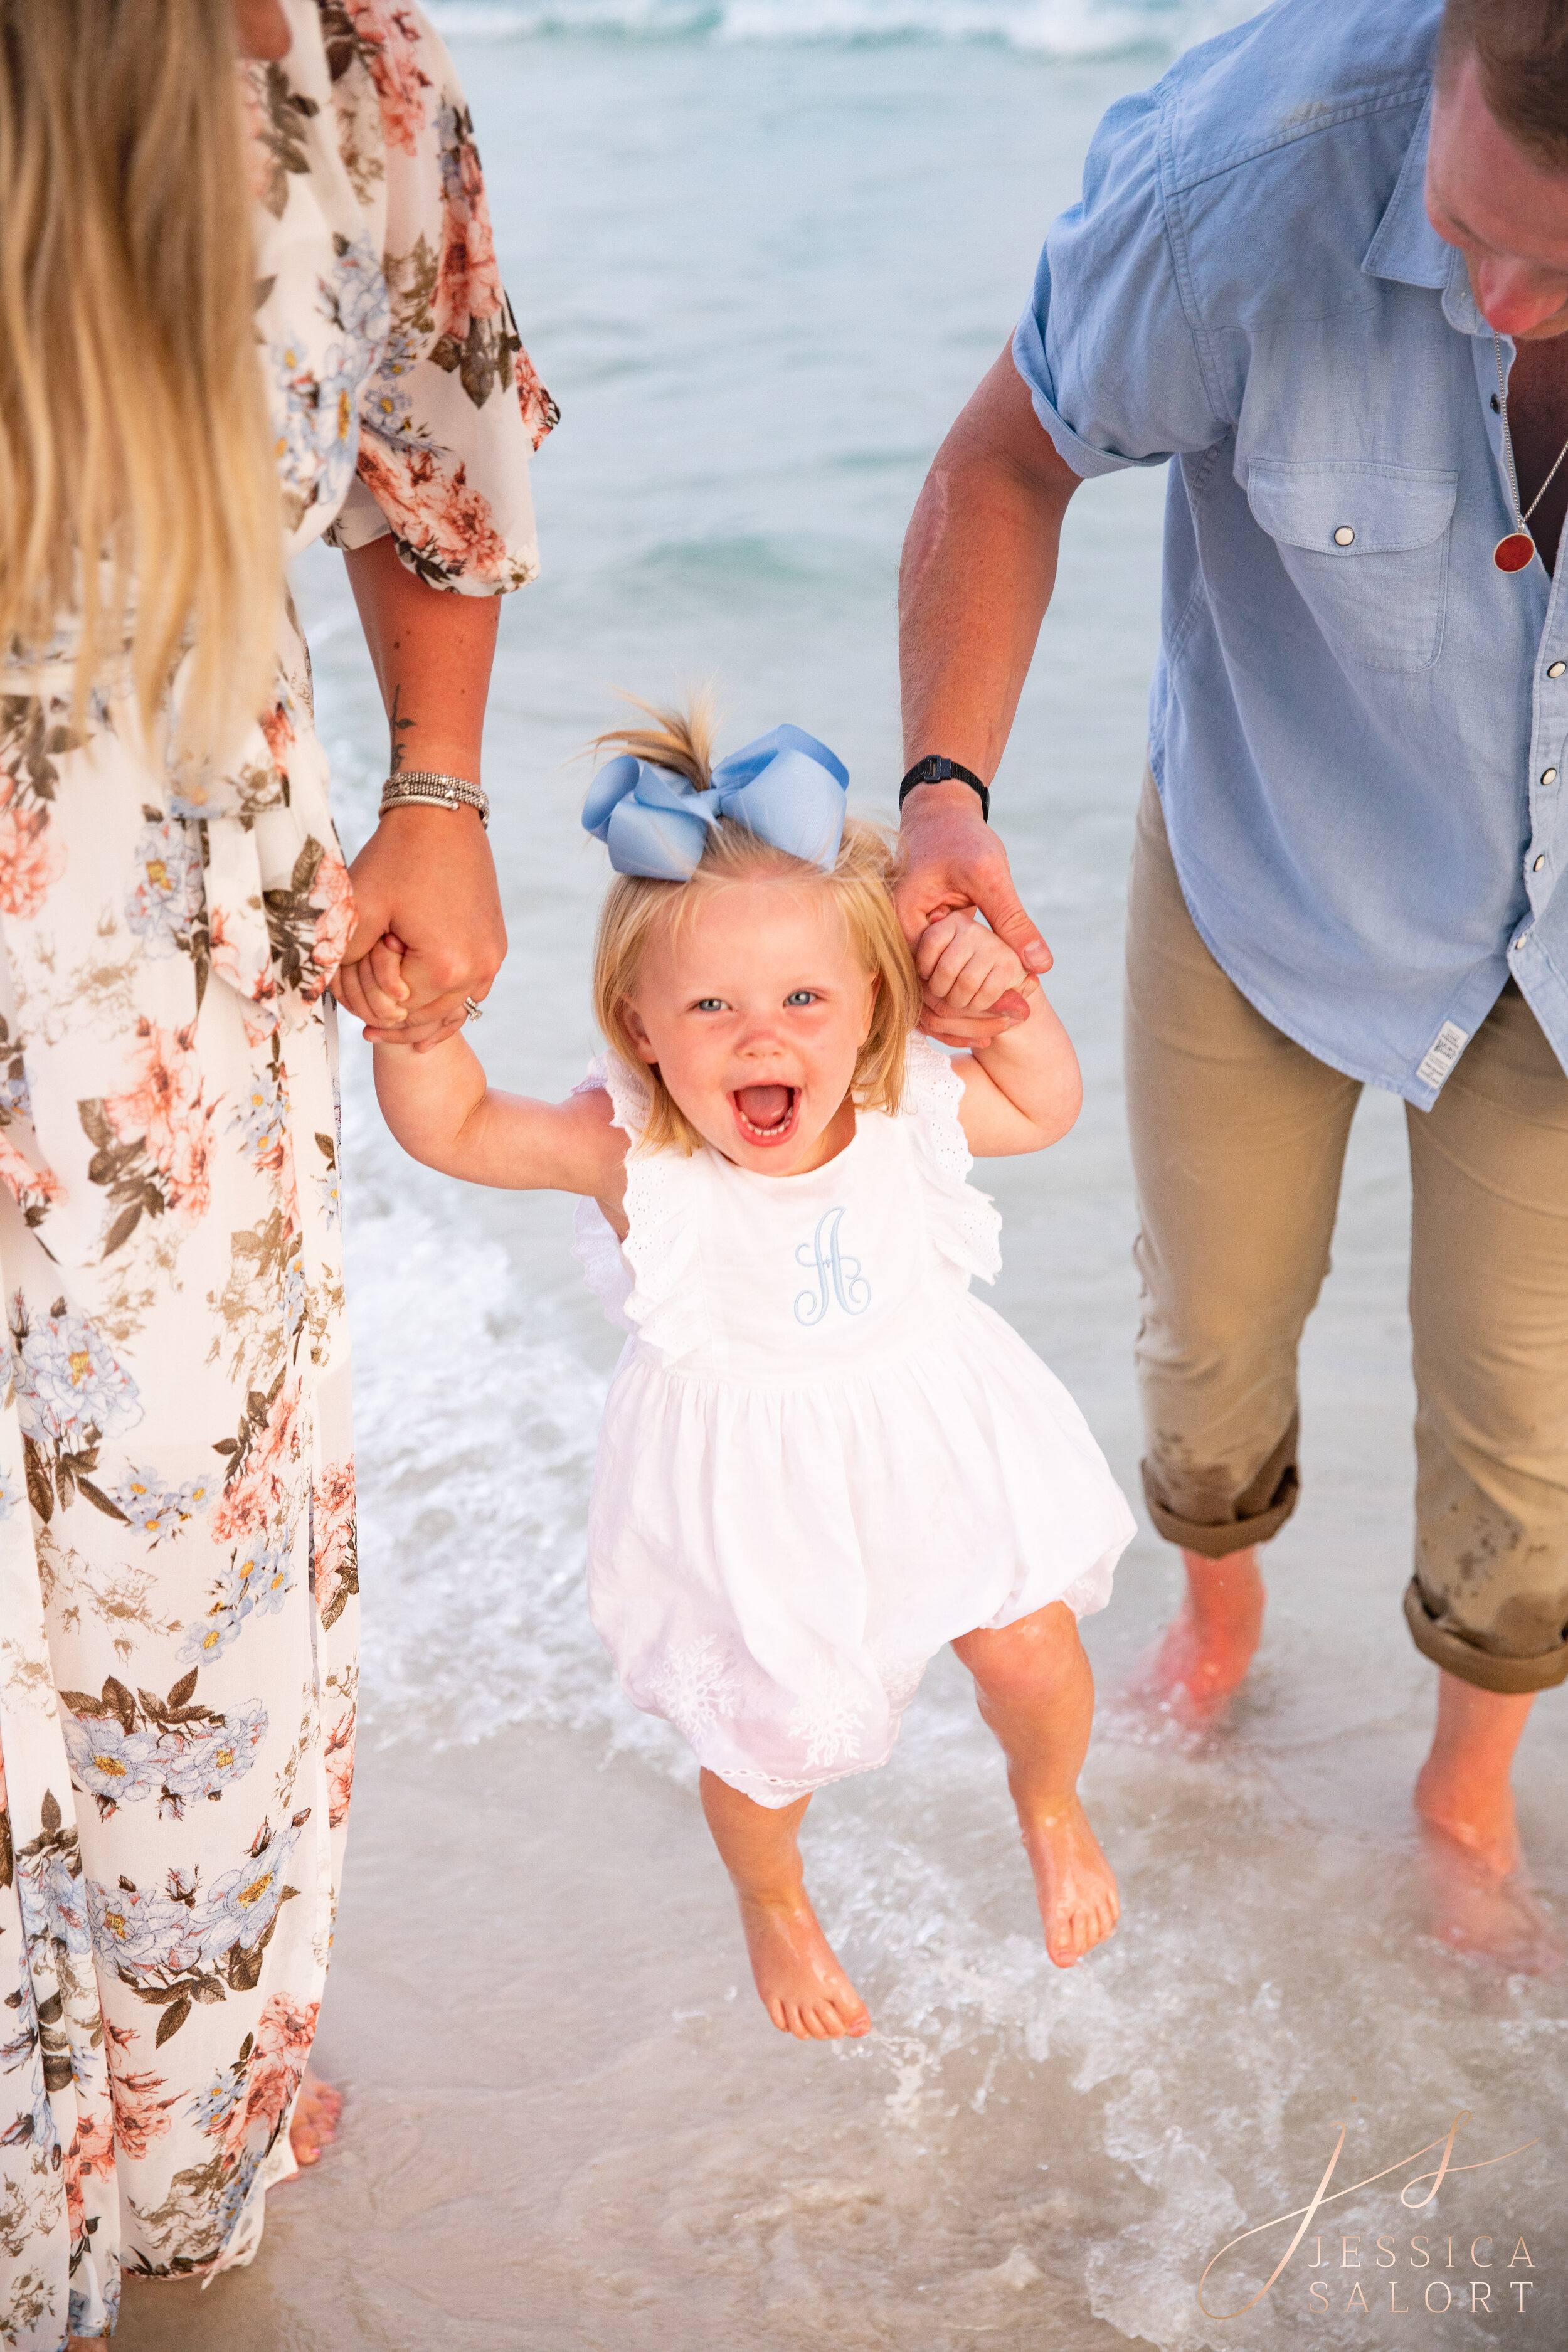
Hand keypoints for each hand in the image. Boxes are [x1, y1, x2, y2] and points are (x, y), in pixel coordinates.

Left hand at [334, 805, 504, 1050]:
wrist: (441, 816)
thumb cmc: (397, 857)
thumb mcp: (359, 908)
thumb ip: (344, 956)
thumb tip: (329, 989)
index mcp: (444, 967)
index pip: (399, 1012)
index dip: (369, 1007)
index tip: (351, 998)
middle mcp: (477, 969)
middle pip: (426, 1016)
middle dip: (394, 1017)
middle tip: (365, 1021)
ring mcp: (491, 958)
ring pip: (450, 1008)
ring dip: (420, 1012)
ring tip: (389, 1017)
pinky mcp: (494, 946)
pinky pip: (470, 989)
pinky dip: (446, 998)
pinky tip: (425, 1006)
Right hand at [894, 781, 1049, 1044]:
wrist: (941, 814)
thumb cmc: (960, 836)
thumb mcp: (990, 875)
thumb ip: (1013, 920)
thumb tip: (1041, 966)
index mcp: (904, 923)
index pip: (930, 982)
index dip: (971, 1004)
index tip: (1009, 1014)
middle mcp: (898, 939)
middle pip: (928, 997)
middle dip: (970, 1016)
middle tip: (1012, 1024)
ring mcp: (909, 944)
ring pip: (931, 995)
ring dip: (967, 1013)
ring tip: (1006, 1026)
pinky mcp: (922, 944)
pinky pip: (938, 981)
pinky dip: (964, 997)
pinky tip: (994, 1012)